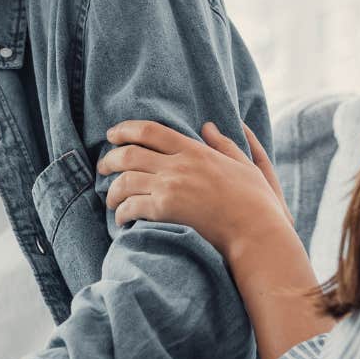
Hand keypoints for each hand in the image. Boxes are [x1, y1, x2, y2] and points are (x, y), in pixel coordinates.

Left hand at [98, 119, 293, 258]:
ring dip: (112, 190)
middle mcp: (178, 165)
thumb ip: (225, 144)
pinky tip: (121, 218)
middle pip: (129, 154)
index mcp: (195, 150)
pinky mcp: (165, 210)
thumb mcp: (245, 165)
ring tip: (110, 199)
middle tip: (102, 167)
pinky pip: (131, 206)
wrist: (256, 232)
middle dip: (109, 159)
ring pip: (125, 180)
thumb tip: (208, 126)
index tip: (112, 134)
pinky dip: (121, 212)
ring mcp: (170, 186)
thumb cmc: (257, 202)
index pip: (150, 131)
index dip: (125, 129)